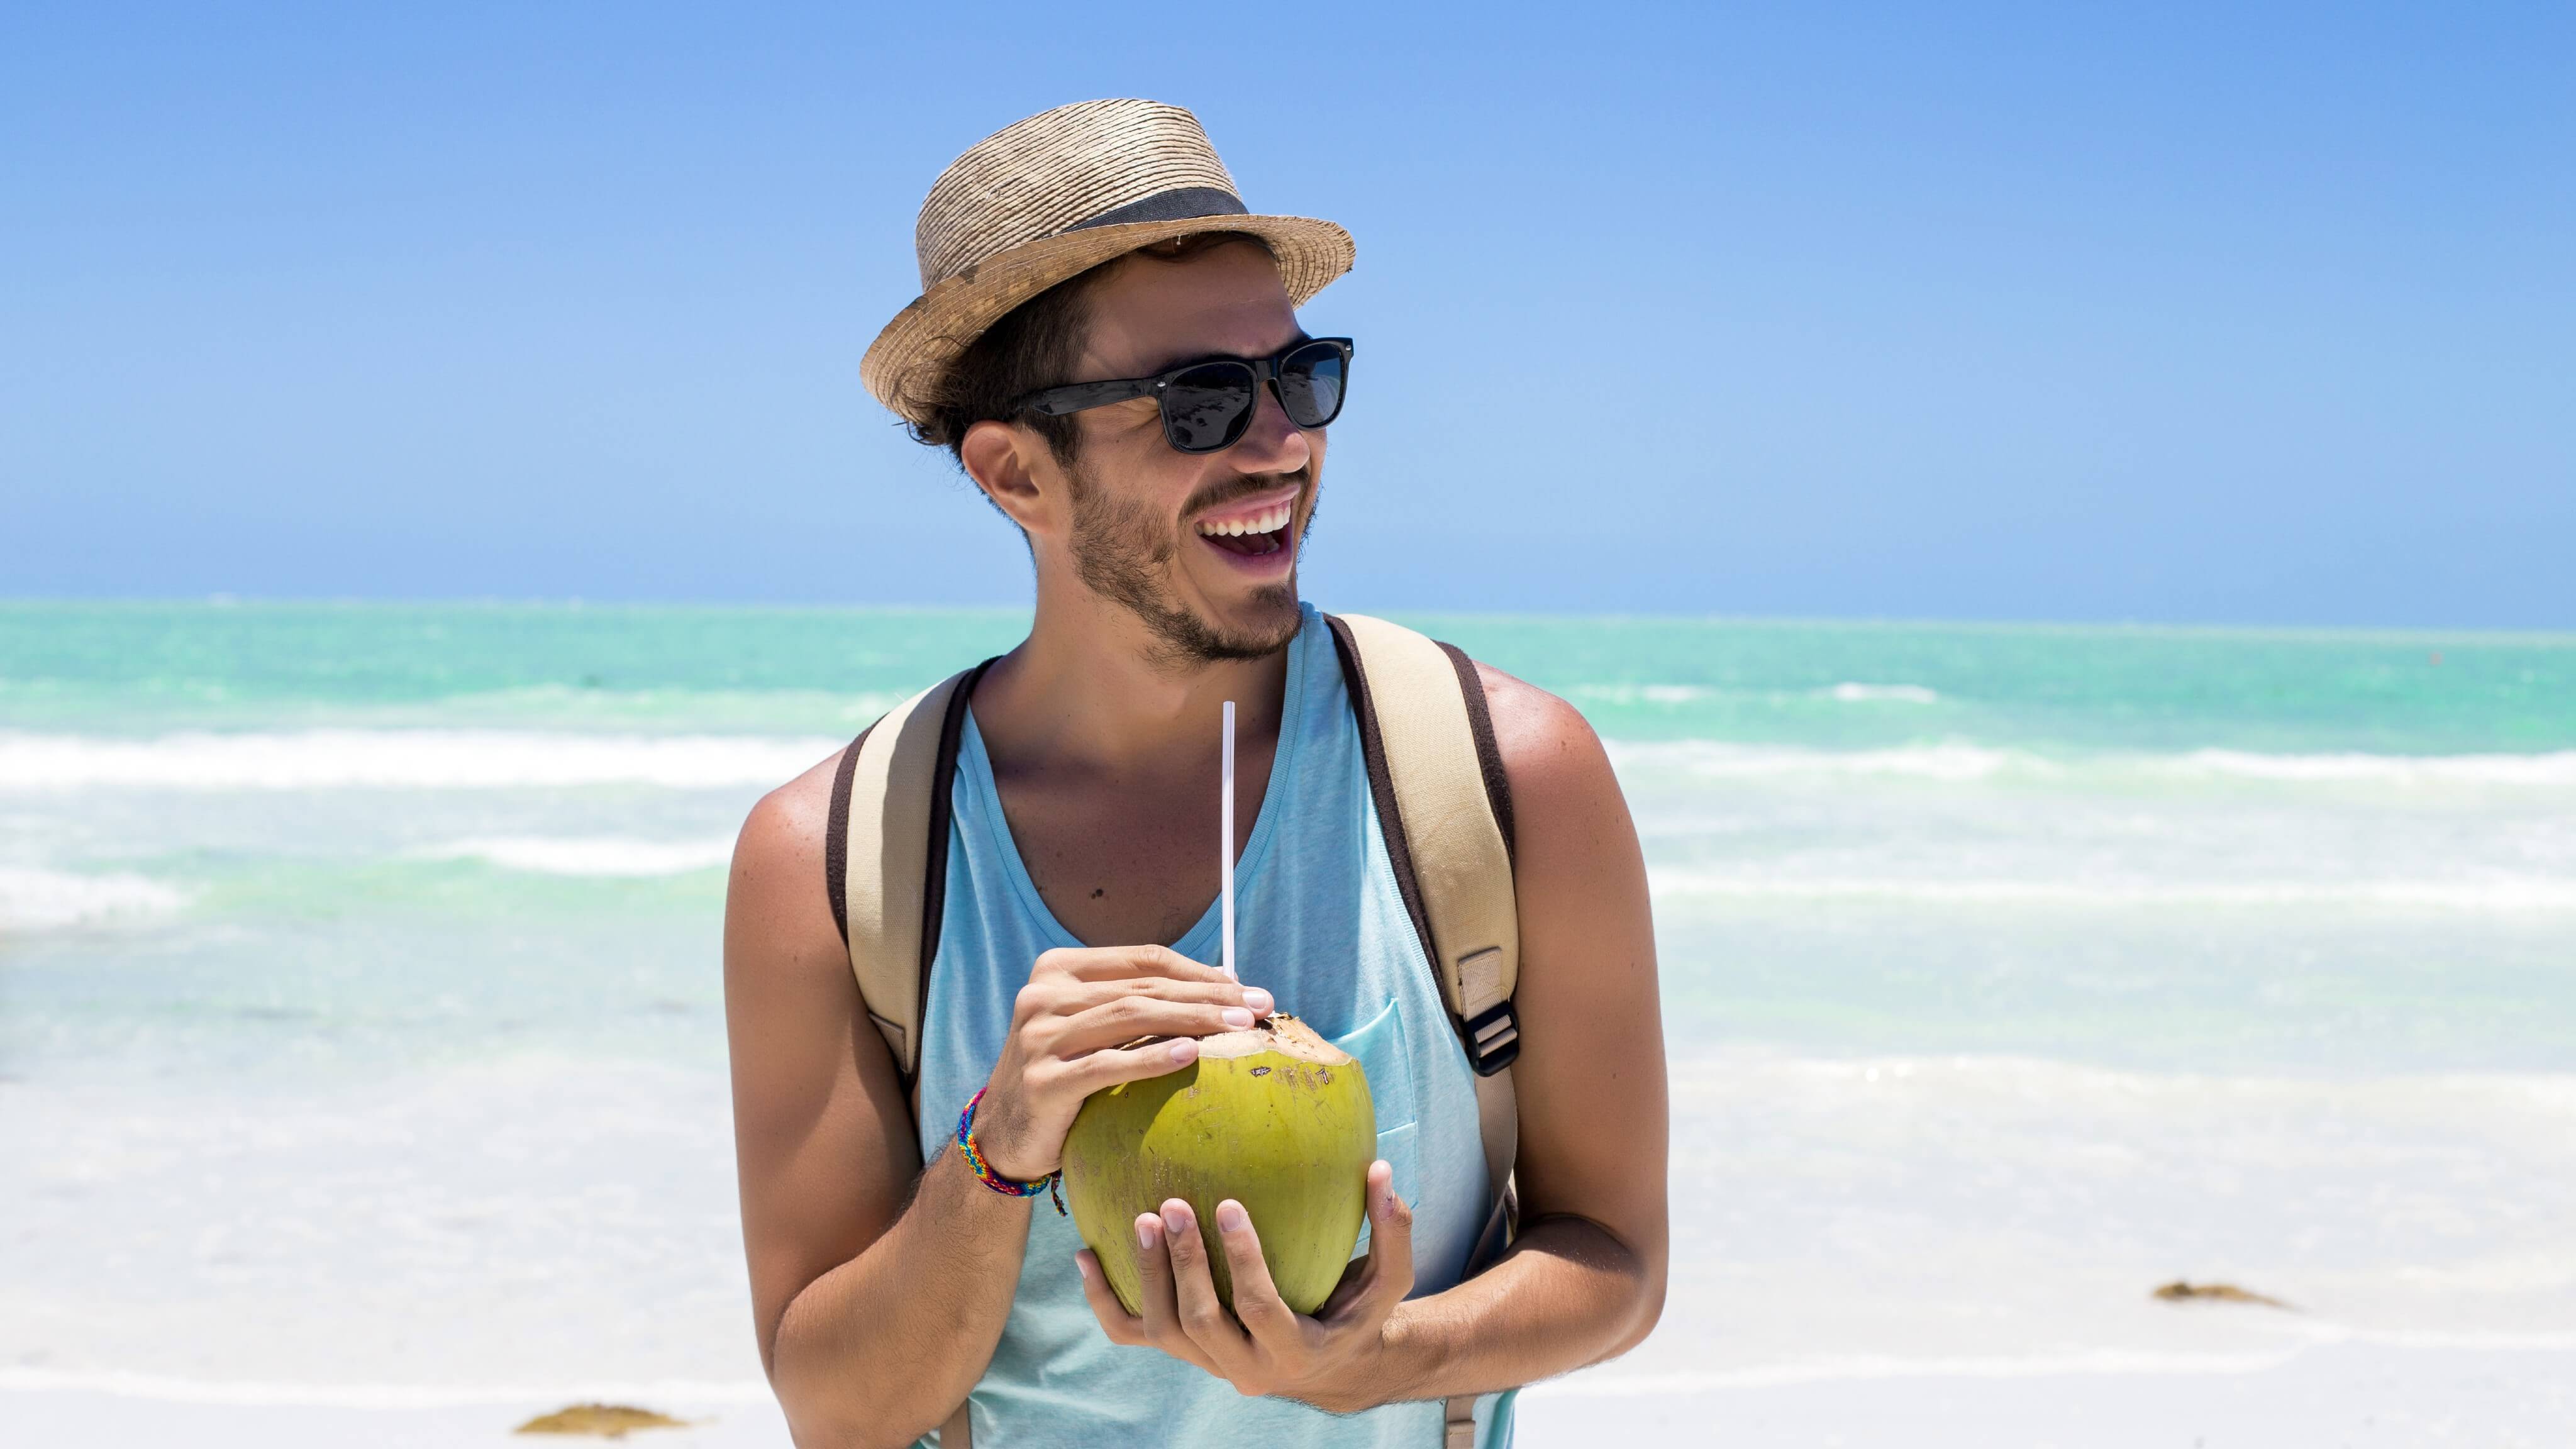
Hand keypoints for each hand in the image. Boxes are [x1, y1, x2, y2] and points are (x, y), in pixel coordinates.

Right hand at [971, 945, 1270, 1182]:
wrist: (1002, 1136)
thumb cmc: (1064, 1076)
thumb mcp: (1090, 1029)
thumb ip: (1135, 1004)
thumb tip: (1221, 987)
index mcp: (1058, 970)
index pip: (1143, 959)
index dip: (1199, 970)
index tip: (1245, 987)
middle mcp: (1043, 996)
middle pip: (1142, 987)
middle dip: (1207, 994)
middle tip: (1258, 1006)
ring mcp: (1039, 1037)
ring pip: (1129, 1017)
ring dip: (1191, 1019)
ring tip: (1238, 1027)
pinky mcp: (1043, 1081)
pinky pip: (1107, 1065)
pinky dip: (1152, 1058)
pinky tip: (1191, 1055)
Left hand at [1074, 1160, 1414, 1413]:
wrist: (1328, 1364)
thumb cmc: (1357, 1310)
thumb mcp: (1387, 1281)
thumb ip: (1392, 1230)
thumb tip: (1382, 1169)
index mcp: (1294, 1350)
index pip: (1259, 1308)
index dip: (1242, 1261)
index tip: (1228, 1204)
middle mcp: (1246, 1368)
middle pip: (1201, 1324)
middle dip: (1183, 1265)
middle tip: (1171, 1205)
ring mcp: (1208, 1364)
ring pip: (1164, 1332)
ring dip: (1148, 1274)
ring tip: (1141, 1218)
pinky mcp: (1184, 1353)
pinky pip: (1132, 1334)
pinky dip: (1104, 1300)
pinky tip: (1085, 1255)